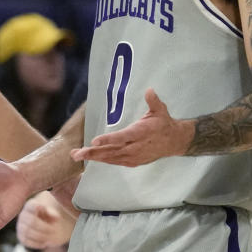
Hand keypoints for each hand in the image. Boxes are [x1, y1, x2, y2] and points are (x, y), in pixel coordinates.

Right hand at [17, 192, 74, 248]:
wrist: (47, 225)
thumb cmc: (50, 216)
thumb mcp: (53, 212)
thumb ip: (53, 213)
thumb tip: (56, 217)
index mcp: (30, 206)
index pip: (31, 206)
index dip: (38, 207)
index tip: (47, 211)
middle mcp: (23, 215)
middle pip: (31, 221)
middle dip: (44, 227)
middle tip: (54, 230)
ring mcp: (21, 226)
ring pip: (28, 232)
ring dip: (41, 236)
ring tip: (50, 237)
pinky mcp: (22, 237)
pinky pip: (27, 241)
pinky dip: (37, 243)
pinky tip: (45, 242)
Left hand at [70, 89, 188, 165]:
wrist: (174, 141)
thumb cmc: (163, 123)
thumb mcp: (160, 110)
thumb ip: (153, 101)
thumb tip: (149, 90)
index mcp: (141, 133)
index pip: (122, 137)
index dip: (108, 139)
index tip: (94, 140)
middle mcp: (135, 147)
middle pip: (111, 150)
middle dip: (93, 152)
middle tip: (76, 153)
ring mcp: (134, 156)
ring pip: (111, 158)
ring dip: (94, 157)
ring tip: (77, 156)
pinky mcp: (133, 161)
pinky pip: (115, 161)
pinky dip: (103, 160)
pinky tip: (92, 158)